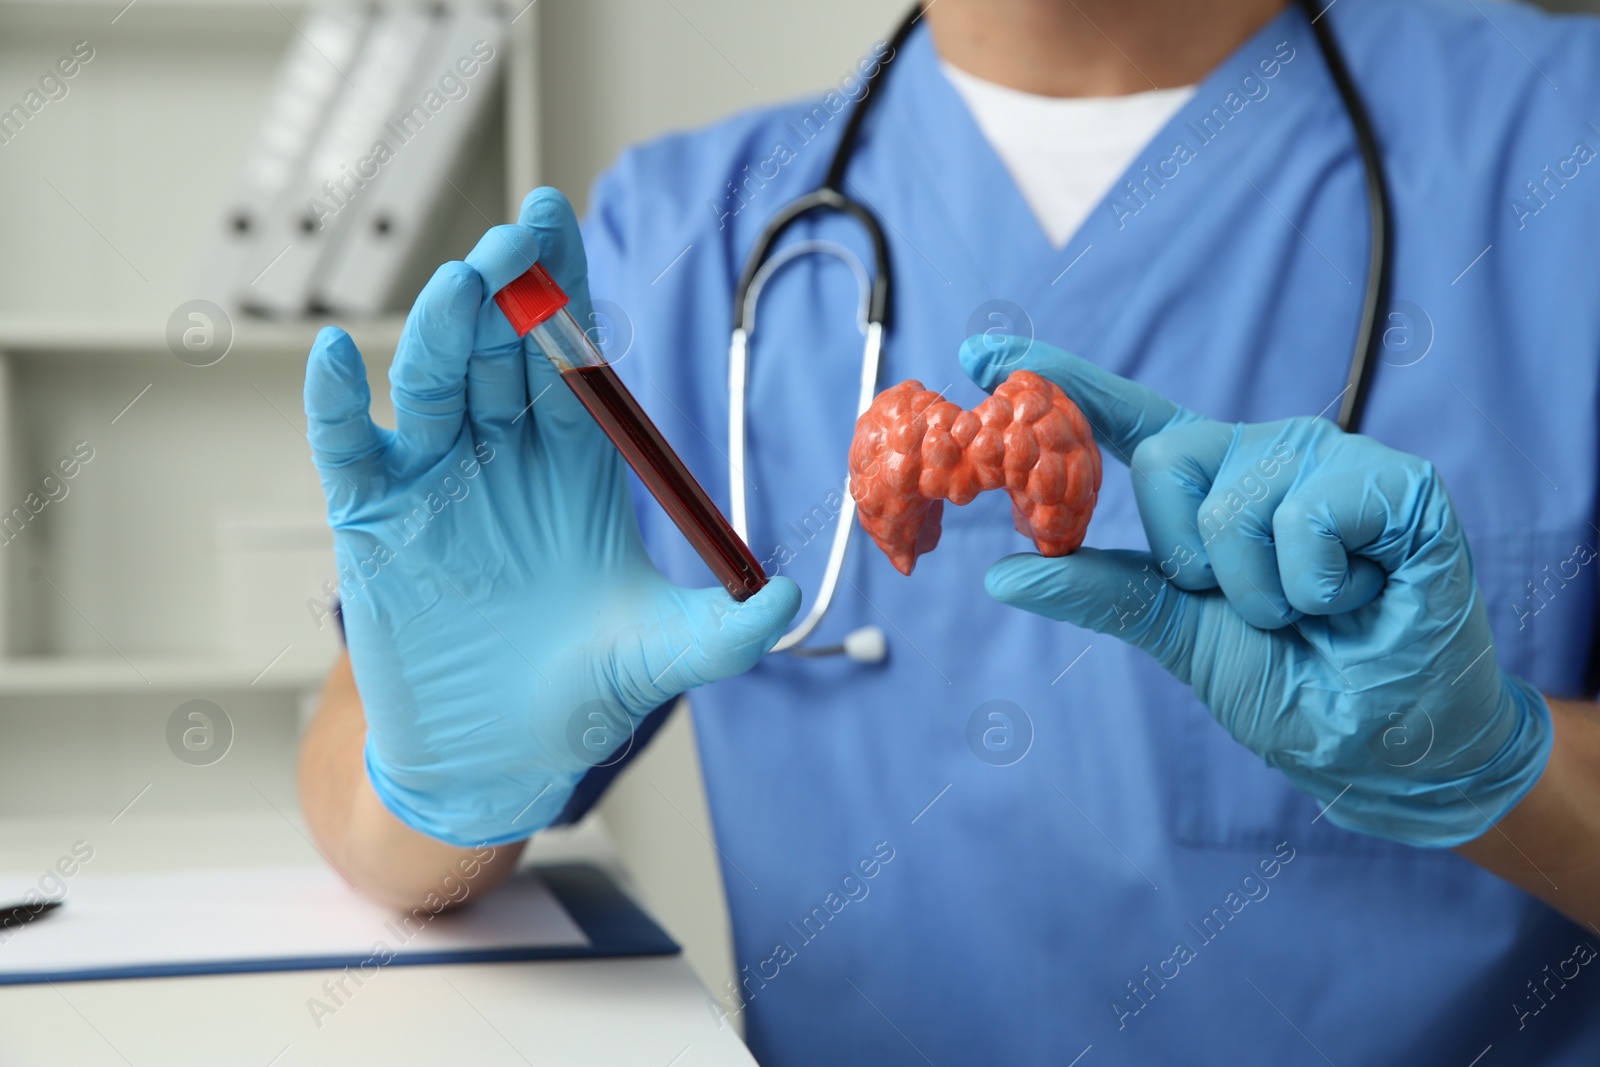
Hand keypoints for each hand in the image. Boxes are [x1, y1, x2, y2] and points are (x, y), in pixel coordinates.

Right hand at [304, 188, 798, 847]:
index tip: (561, 220)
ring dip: (442, 335)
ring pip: (432, 386)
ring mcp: (435, 481)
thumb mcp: (661, 659)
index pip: (572, 360)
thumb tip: (783, 599)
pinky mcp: (375, 522)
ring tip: (459, 291)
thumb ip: (721, 632)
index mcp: (577, 463)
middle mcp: (504, 455)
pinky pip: (348, 449)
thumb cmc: (580, 694)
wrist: (497, 762)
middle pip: (502, 356)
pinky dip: (336, 406)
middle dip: (509, 297)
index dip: (565, 290)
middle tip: (518, 243)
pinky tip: (334, 360)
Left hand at [961, 337, 1551, 846]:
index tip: (979, 352)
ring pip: (1229, 504)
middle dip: (1195, 566)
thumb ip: (1099, 592)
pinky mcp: (1392, 480)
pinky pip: (1304, 517)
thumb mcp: (1178, 635)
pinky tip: (1359, 595)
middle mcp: (1261, 454)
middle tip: (1257, 607)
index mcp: (1209, 484)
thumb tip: (1000, 572)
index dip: (1058, 380)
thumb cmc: (1292, 682)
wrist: (1386, 742)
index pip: (1126, 419)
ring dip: (1261, 593)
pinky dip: (1317, 586)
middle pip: (1164, 463)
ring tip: (1315, 609)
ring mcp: (1327, 458)